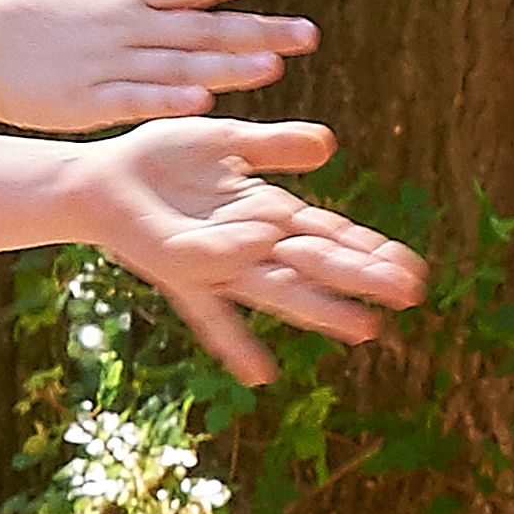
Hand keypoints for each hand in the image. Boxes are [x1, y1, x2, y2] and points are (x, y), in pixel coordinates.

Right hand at [0, 0, 316, 129]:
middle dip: (257, 29)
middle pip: (200, 28)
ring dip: (225, 66)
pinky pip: (133, 100)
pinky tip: (204, 102)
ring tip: (272, 68)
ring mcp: (104, 64)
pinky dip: (167, 100)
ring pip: (177, 65)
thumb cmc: (23, 7)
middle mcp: (122, 26)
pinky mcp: (83, 101)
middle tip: (309, 34)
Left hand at [63, 116, 430, 385]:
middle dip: (360, 277)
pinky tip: (259, 373)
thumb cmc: (161, 159)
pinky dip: (233, 340)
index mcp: (267, 214)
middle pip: (316, 263)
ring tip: (364, 329)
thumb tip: (329, 144)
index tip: (413, 269)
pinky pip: (208, 313)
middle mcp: (249, 246)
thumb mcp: (225, 140)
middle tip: (411, 293)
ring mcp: (216, 264)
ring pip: (279, 288)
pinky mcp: (177, 274)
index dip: (369, 250)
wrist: (100, 178)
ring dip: (319, 309)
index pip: (329, 234)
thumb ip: (274, 145)